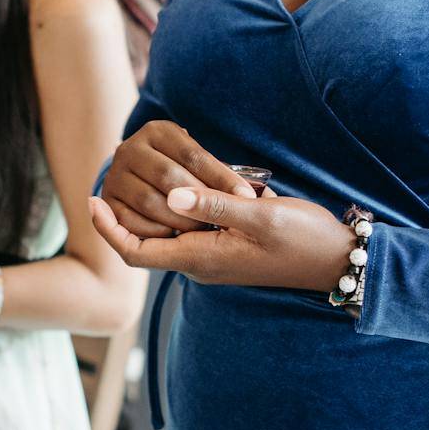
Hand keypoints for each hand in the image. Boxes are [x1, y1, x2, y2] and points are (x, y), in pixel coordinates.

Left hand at [89, 184, 354, 291]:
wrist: (337, 259)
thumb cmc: (303, 239)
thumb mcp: (260, 216)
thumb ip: (215, 205)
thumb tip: (171, 195)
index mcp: (201, 258)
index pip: (136, 252)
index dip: (108, 229)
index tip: (91, 200)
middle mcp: (200, 260)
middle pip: (144, 241)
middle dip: (123, 212)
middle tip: (111, 172)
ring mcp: (212, 255)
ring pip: (166, 232)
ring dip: (149, 206)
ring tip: (138, 169)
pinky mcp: (226, 245)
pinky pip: (188, 228)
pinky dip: (176, 205)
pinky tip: (180, 179)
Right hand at [100, 120, 251, 239]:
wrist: (143, 177)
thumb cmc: (183, 171)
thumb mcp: (197, 161)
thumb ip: (217, 173)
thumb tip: (247, 195)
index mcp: (157, 131)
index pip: (193, 156)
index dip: (221, 178)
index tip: (245, 197)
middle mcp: (130, 148)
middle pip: (169, 177)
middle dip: (199, 202)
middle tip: (222, 221)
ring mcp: (115, 174)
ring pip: (151, 201)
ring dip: (180, 220)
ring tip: (203, 230)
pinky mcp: (106, 199)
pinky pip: (131, 222)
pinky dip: (157, 232)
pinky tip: (176, 236)